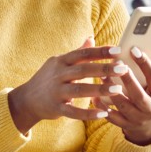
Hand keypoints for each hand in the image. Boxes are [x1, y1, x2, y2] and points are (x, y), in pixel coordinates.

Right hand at [8, 37, 128, 134]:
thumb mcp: (59, 62)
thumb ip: (77, 52)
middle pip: (83, 70)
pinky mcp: (56, 108)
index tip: (117, 50)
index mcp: (61, 61)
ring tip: (118, 89)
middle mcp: (58, 75)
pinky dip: (88, 113)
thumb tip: (91, 37)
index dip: (100, 51)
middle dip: (104, 69)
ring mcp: (56, 92)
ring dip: (100, 89)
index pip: (83, 54)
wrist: (27, 99)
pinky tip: (104, 113)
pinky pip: (74, 112)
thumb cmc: (48, 79)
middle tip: (122, 68)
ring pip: (80, 90)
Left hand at [95, 41, 150, 145]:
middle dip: (128, 80)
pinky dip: (102, 108)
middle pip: (139, 95)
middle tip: (117, 64)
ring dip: (112, 92)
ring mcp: (138, 119)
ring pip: (124, 106)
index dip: (145, 63)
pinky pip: (112, 118)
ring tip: (102, 76)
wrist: (149, 126)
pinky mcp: (125, 125)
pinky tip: (94, 97)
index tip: (134, 49)